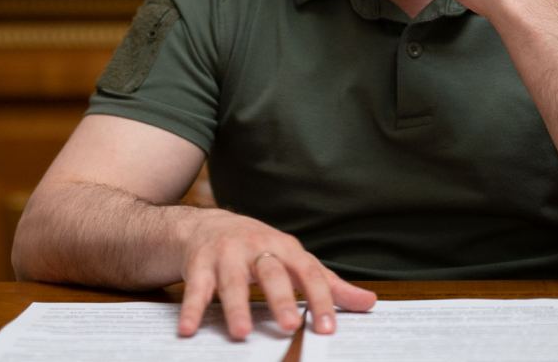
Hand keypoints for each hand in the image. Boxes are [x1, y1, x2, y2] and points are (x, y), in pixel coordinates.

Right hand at [177, 210, 376, 339]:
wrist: (209, 225)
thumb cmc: (261, 248)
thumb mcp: (294, 260)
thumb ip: (328, 284)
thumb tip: (368, 303)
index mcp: (285, 249)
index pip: (308, 273)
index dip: (320, 299)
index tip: (328, 327)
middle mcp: (256, 249)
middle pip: (271, 273)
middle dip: (280, 299)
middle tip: (290, 326)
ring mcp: (226, 255)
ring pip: (232, 281)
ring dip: (236, 307)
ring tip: (241, 333)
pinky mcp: (199, 265)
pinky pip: (195, 288)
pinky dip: (192, 309)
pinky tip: (188, 329)